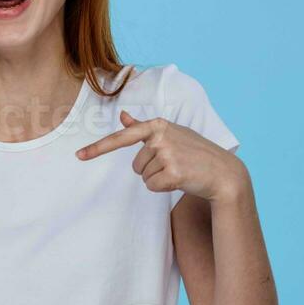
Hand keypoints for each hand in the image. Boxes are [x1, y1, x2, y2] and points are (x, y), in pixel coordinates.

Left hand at [76, 110, 246, 202]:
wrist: (224, 172)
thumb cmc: (195, 152)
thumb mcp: (171, 133)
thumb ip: (143, 127)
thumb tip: (123, 116)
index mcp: (157, 125)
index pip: (121, 137)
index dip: (98, 149)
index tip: (79, 156)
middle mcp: (160, 137)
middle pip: (135, 165)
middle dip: (151, 169)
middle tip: (174, 164)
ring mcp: (167, 154)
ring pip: (143, 176)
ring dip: (158, 178)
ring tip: (180, 170)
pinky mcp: (173, 173)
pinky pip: (151, 186)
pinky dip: (163, 188)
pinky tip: (181, 180)